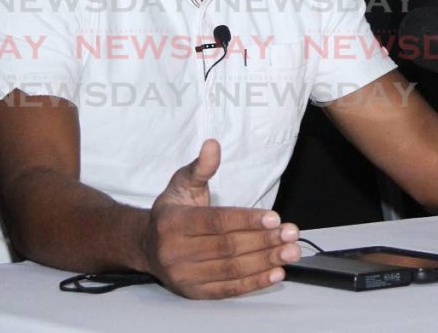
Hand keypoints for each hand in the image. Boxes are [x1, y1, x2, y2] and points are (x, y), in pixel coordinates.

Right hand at [142, 139, 300, 298]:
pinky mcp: (193, 293)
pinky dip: (254, 283)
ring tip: (290, 252)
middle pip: (228, 247)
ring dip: (265, 261)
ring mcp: (184, 275)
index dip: (246, 221)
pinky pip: (228, 289)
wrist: (147, 246)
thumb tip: (213, 145)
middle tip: (291, 234)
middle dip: (264, 240)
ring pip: (231, 269)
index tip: (274, 218)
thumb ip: (201, 167)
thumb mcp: (182, 183)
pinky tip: (275, 273)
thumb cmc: (171, 212)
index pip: (216, 222)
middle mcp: (175, 252)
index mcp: (173, 222)